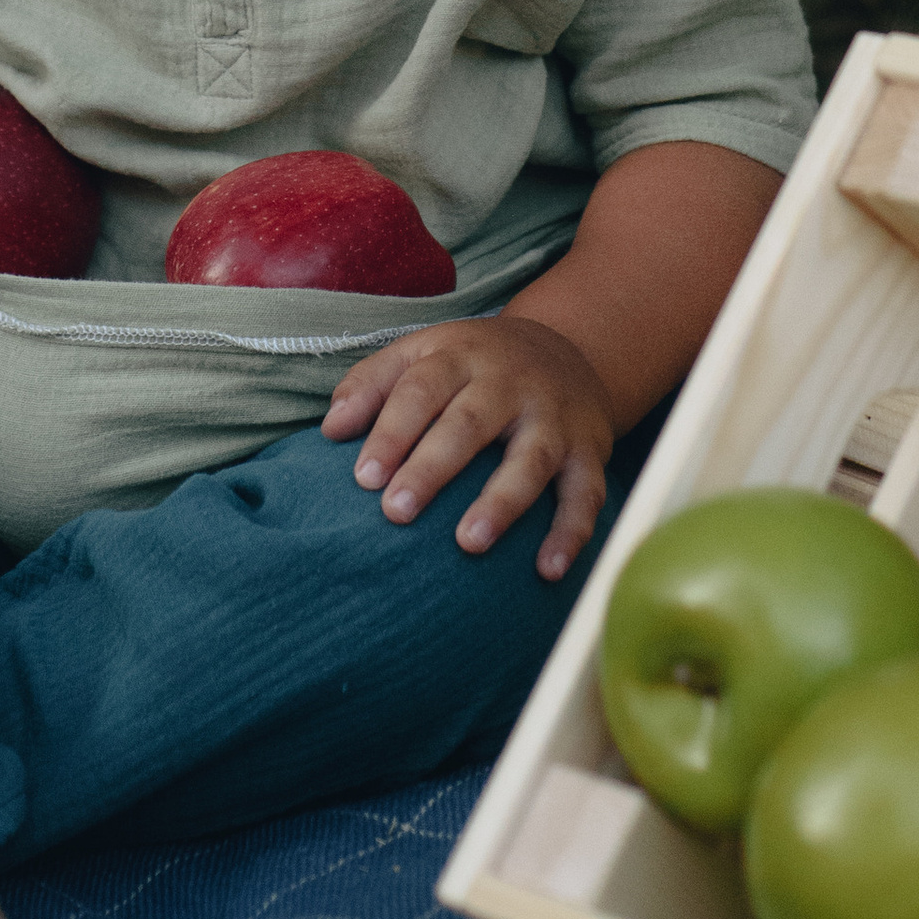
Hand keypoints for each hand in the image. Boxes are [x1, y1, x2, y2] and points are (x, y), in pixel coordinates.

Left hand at [321, 313, 612, 581]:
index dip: (392, 431)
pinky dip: (570, 532)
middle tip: (395, 512)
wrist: (568, 348)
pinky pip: (585, 493)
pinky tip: (548, 570)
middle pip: (469, 423)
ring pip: (529, 458)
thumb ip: (372, 384)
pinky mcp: (588, 452)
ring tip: (468, 543)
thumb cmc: (474, 365)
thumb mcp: (423, 353)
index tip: (363, 478)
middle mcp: (509, 384)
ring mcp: (552, 418)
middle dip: (432, 467)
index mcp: (461, 357)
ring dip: (501, 502)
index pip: (421, 389)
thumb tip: (330, 430)